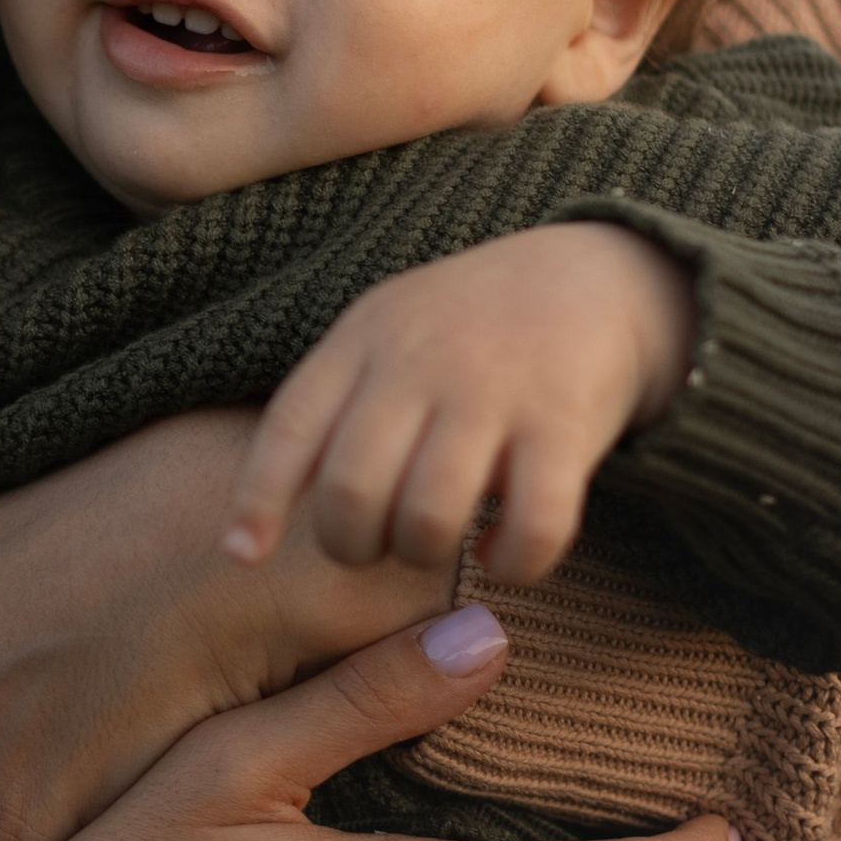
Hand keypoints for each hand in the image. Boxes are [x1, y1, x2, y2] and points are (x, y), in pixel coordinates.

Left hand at [224, 222, 695, 586]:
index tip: (246, 554)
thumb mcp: (384, 335)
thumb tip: (254, 522)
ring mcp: (494, 391)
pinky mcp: (565, 424)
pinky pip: (532, 527)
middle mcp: (421, 362)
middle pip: (351, 490)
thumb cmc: (467, 331)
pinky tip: (505, 551)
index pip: (291, 425)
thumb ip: (330, 407)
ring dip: (425, 554)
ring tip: (440, 544)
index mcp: (366, 338)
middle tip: (379, 545)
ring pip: (429, 517)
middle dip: (353, 546)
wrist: (594, 277)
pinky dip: (512, 563)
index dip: (258, 499)